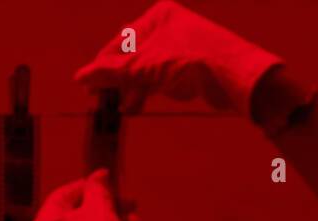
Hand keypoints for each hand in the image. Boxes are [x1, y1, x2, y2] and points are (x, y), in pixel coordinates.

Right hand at [74, 0, 282, 115]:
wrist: (236, 78)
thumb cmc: (192, 62)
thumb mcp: (145, 67)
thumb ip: (113, 72)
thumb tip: (81, 77)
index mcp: (157, 16)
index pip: (120, 41)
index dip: (103, 64)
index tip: (89, 85)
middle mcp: (169, 27)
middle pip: (134, 55)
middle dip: (120, 79)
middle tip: (104, 100)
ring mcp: (182, 46)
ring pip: (149, 68)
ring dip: (134, 88)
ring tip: (123, 108)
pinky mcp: (193, 67)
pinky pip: (164, 78)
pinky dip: (151, 90)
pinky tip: (140, 105)